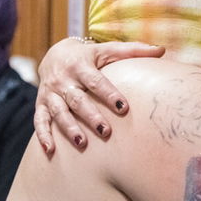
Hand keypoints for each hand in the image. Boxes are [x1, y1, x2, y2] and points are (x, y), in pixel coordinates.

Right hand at [34, 39, 164, 153]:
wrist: (54, 55)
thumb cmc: (88, 56)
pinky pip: (39, 121)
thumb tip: (161, 49)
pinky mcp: (41, 104)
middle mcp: (63, 80)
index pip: (96, 81)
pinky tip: (50, 151)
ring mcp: (50, 93)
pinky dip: (43, 135)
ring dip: (68, 128)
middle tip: (105, 131)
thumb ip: (133, 51)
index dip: (109, 94)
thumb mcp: (106, 50)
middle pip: (76, 99)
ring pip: (58, 112)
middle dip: (90, 116)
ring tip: (82, 143)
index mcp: (80, 65)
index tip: (123, 108)